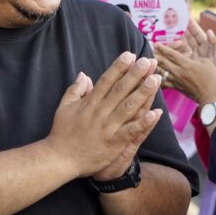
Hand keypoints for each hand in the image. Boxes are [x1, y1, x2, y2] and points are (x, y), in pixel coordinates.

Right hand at [46, 53, 162, 180]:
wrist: (59, 159)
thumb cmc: (62, 133)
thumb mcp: (64, 107)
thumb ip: (75, 90)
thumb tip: (84, 75)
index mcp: (89, 103)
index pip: (106, 80)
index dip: (119, 67)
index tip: (130, 55)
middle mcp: (100, 113)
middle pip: (120, 90)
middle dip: (135, 74)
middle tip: (147, 61)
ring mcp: (107, 128)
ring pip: (128, 107)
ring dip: (143, 93)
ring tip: (155, 79)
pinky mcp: (113, 144)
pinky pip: (130, 131)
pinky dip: (143, 123)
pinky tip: (156, 113)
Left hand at [154, 42, 215, 106]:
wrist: (210, 96)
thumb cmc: (212, 78)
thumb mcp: (207, 62)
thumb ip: (196, 56)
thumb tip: (189, 54)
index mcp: (186, 64)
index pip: (171, 54)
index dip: (163, 48)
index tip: (155, 44)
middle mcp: (178, 71)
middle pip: (163, 61)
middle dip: (155, 54)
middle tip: (148, 49)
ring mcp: (176, 80)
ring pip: (161, 71)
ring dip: (154, 65)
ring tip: (148, 60)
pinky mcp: (176, 87)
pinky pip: (164, 82)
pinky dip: (157, 77)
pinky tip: (151, 75)